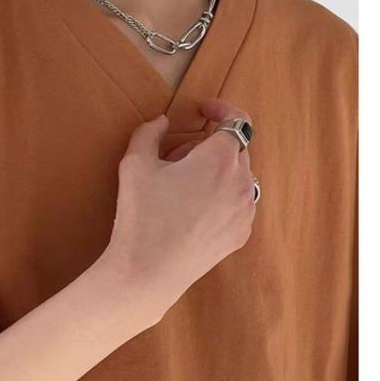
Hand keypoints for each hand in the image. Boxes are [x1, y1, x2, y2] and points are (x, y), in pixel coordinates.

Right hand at [104, 97, 256, 322]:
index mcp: (220, 159)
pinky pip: (237, 203)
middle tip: (175, 157)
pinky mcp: (240, 234)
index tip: (202, 110)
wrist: (149, 272)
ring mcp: (245, 211)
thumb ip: (149, 132)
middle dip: (208, 145)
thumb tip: (163, 122)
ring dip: (215, 172)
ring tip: (183, 187)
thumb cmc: (142, 214)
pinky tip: (192, 211)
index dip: (221, 109)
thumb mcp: (135, 164)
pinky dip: (221, 196)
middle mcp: (241, 182)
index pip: (237, 120)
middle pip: (235, 149)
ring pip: (237, 177)